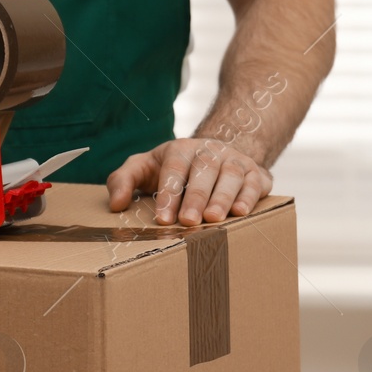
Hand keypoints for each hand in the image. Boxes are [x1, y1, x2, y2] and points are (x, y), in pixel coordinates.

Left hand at [106, 138, 272, 225]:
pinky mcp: (255, 173)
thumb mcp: (144, 168)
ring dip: (223, 197)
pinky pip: (254, 182)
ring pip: (231, 174)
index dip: (170, 193)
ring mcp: (234, 160)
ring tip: (215, 220)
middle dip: (196, 197)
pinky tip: (241, 212)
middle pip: (204, 170)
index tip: (164, 219)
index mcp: (180, 149)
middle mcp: (209, 151)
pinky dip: (249, 197)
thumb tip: (116, 204)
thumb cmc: (173, 169)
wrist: (216, 156)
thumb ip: (124, 181)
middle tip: (189, 222)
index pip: (174, 168)